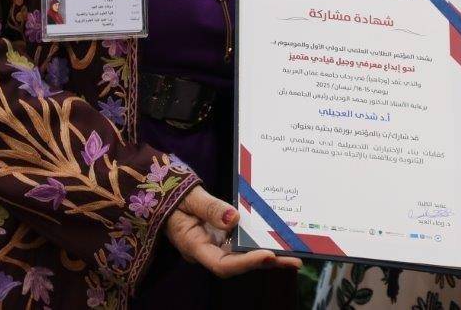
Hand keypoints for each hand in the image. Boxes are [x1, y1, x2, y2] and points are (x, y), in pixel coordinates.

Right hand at [164, 186, 302, 277]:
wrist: (165, 197)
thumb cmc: (173, 196)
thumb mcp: (189, 197)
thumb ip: (209, 208)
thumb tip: (234, 218)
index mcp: (194, 245)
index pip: (221, 264)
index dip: (246, 262)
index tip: (267, 254)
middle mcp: (207, 250)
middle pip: (238, 264)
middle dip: (266, 261)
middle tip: (293, 259)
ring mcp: (215, 245)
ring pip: (243, 255)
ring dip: (268, 255)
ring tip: (295, 253)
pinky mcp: (221, 238)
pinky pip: (242, 243)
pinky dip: (260, 242)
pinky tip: (279, 239)